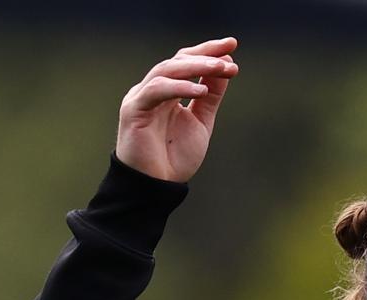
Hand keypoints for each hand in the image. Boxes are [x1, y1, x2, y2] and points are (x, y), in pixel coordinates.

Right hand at [115, 37, 239, 182]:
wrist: (157, 186)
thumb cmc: (174, 157)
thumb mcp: (201, 121)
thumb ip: (211, 96)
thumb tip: (226, 67)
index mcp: (167, 92)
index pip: (186, 62)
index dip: (208, 51)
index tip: (232, 45)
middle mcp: (152, 91)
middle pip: (177, 61)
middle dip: (204, 54)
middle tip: (229, 52)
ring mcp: (141, 98)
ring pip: (166, 71)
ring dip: (195, 67)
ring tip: (221, 68)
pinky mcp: (133, 110)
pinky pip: (156, 91)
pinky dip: (179, 87)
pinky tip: (201, 89)